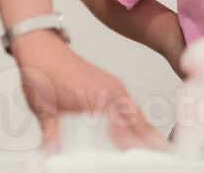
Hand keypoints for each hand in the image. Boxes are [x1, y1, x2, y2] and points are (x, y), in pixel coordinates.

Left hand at [9, 30, 167, 150]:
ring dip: (146, 129)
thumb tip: (50, 156)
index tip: (145, 155)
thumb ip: (52, 137)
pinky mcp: (109, 84)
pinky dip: (137, 118)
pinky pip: (130, 105)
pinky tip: (136, 127)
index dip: (135, 143)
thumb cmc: (43, 72)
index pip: (125, 126)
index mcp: (100, 97)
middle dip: (151, 139)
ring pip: (137, 112)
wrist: (40, 47)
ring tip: (157, 146)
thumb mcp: (45, 112)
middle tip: (164, 154)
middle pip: (139, 120)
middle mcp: (111, 91)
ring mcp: (112, 86)